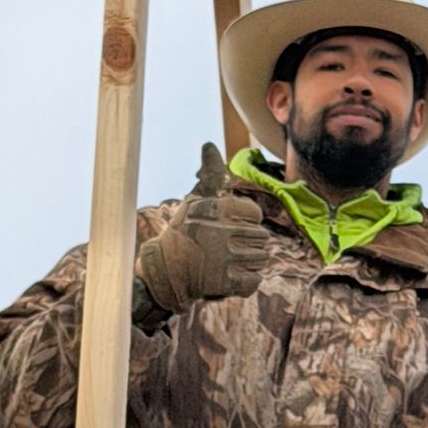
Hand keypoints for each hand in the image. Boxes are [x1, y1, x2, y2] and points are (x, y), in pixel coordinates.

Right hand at [135, 143, 272, 315]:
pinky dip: (247, 280)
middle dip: (249, 243)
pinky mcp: (227, 282)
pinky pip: (255, 279)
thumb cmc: (184, 232)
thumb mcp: (195, 199)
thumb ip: (210, 174)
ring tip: (230, 261)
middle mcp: (224, 232)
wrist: (165, 270)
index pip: (255, 213)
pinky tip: (231, 276)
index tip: (233, 227)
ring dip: (249, 262)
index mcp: (219, 209)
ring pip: (261, 258)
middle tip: (228, 248)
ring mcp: (226, 258)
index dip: (247, 221)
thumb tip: (209, 145)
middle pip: (262, 237)